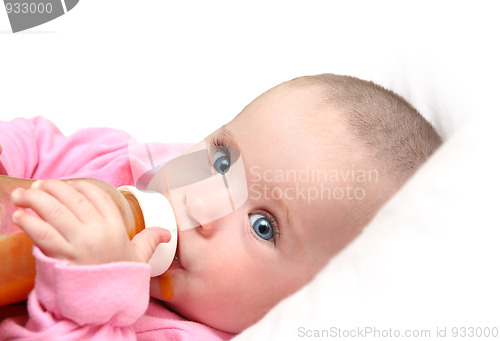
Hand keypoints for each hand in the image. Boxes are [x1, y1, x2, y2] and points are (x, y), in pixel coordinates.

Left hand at [11, 179, 170, 264]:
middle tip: (38, 185)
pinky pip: (41, 233)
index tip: (67, 184)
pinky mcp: (61, 257)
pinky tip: (20, 215)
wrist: (107, 306)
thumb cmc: (121, 279)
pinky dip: (28, 221)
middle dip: (52, 187)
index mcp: (116, 228)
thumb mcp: (139, 258)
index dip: (79, 185)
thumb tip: (166, 233)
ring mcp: (79, 243)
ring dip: (34, 199)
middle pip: (72, 199)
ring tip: (22, 195)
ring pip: (54, 211)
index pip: (97, 196)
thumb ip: (150, 241)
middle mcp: (98, 231)